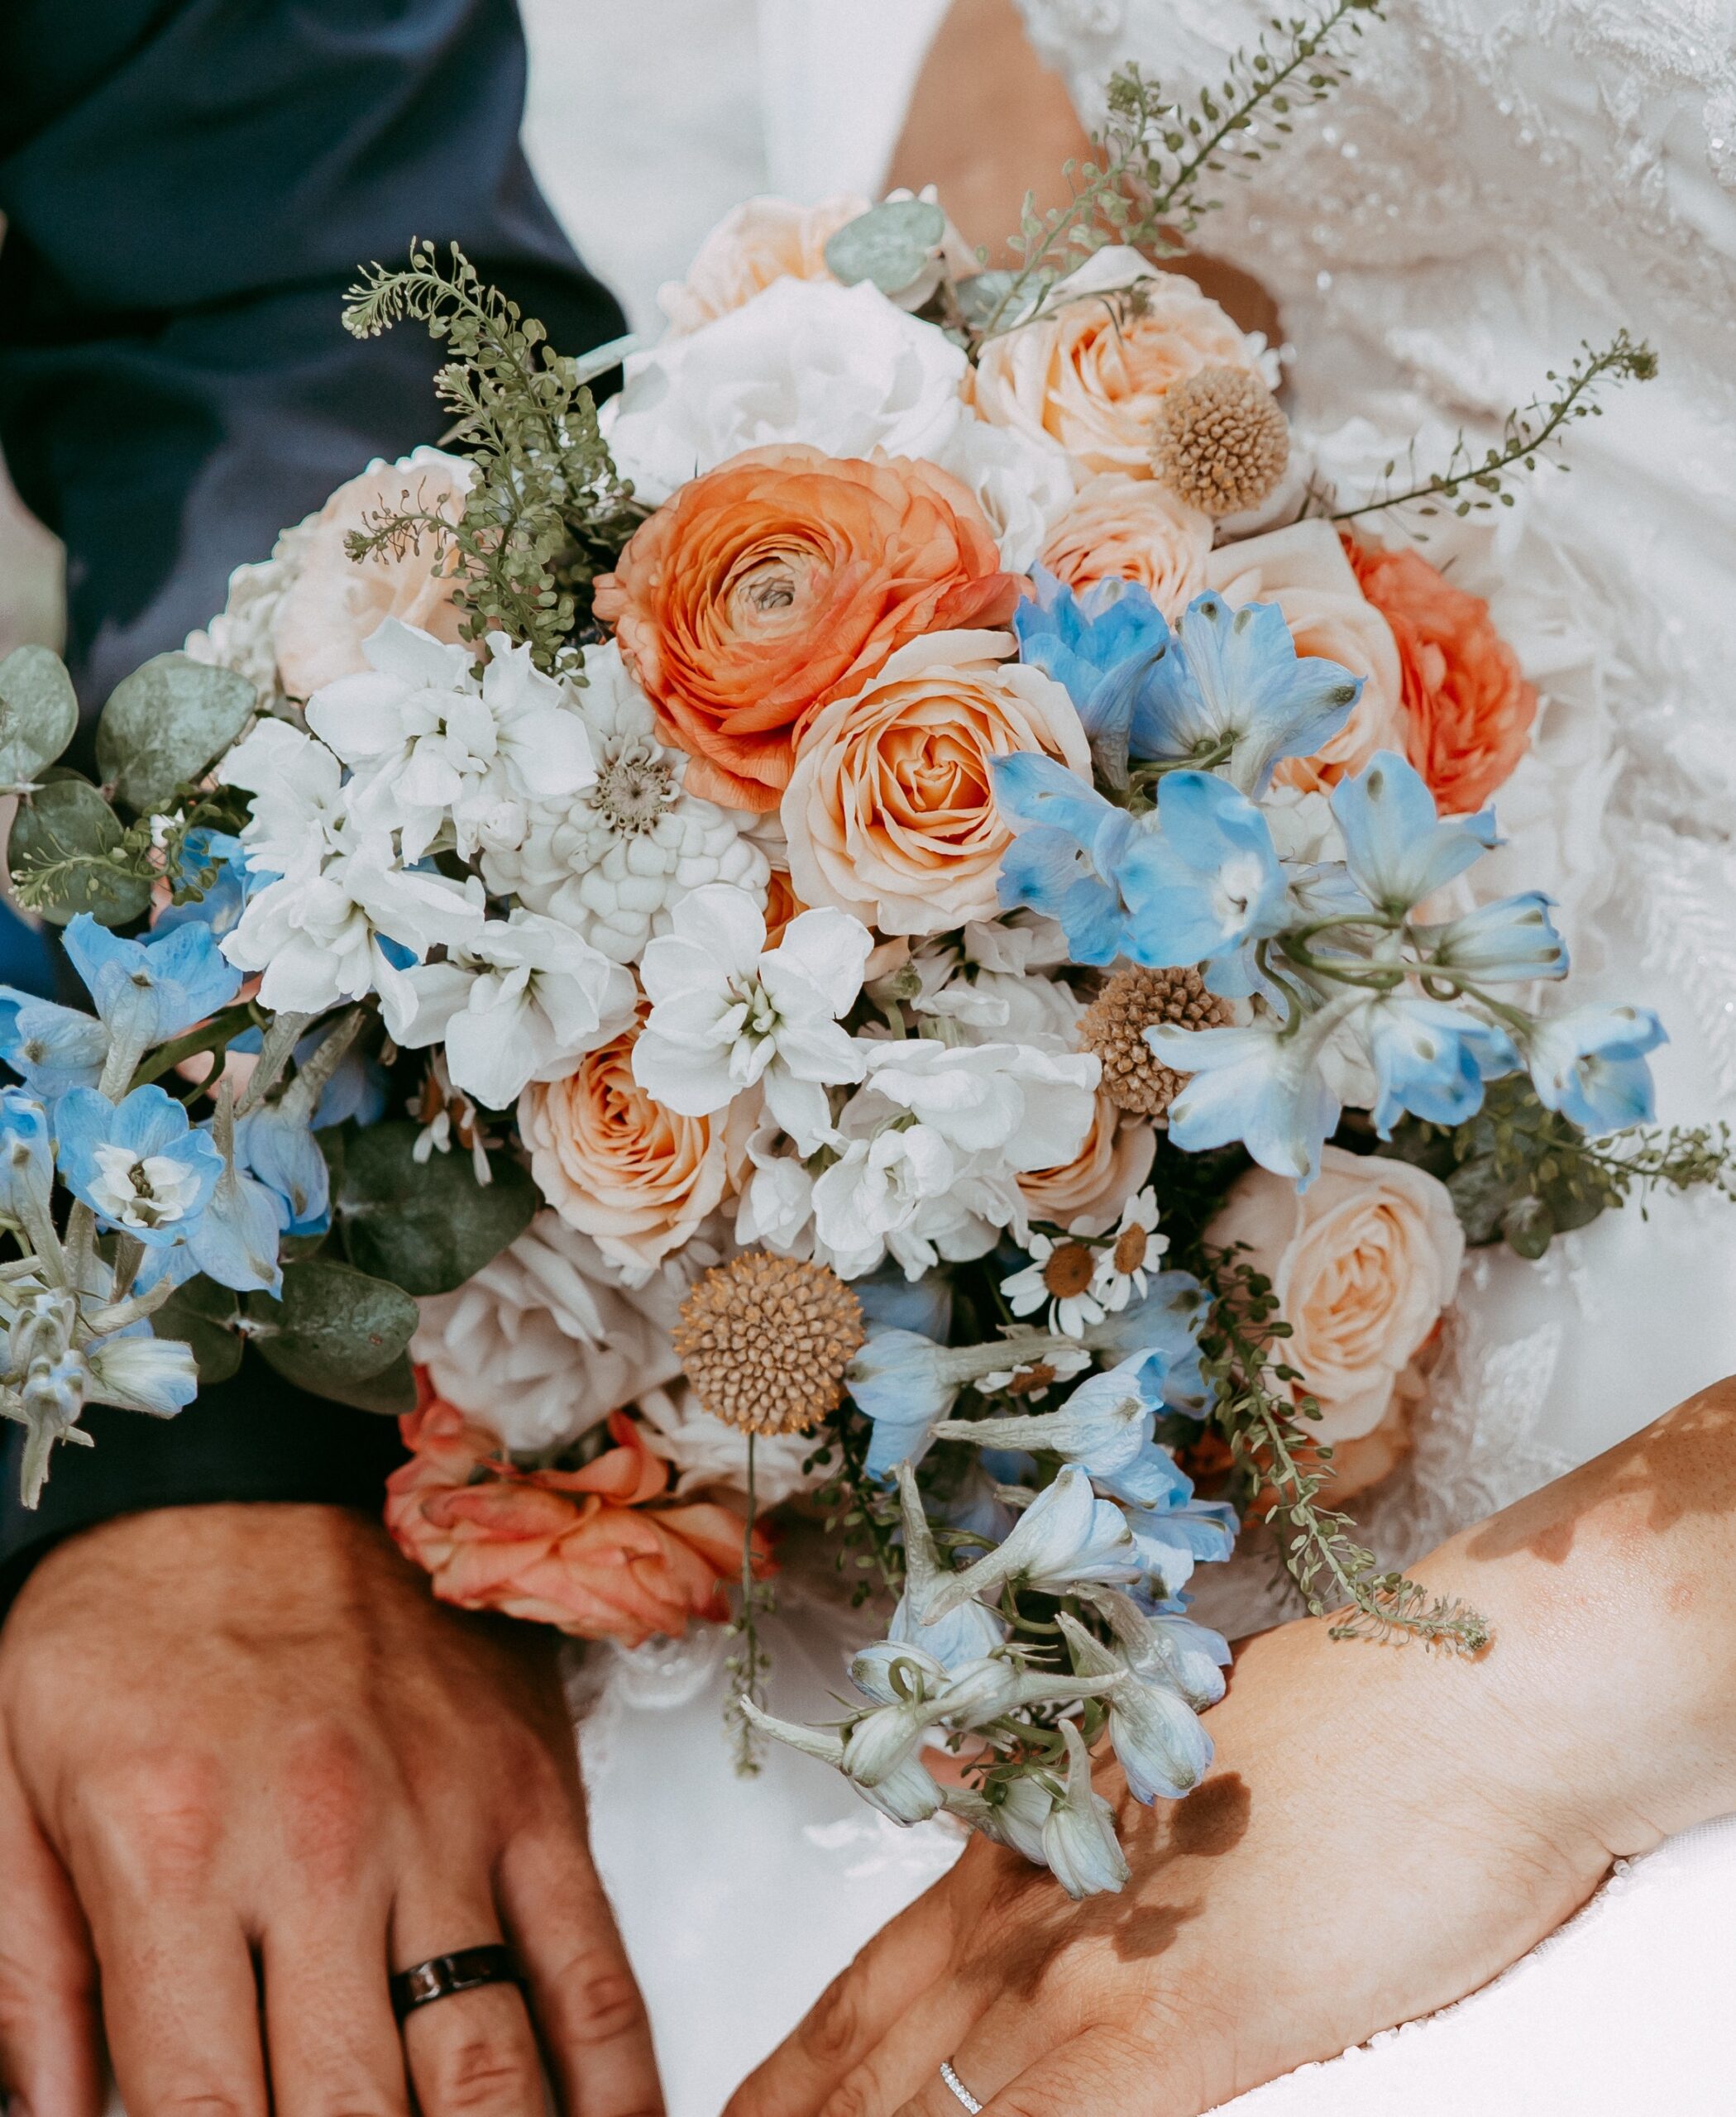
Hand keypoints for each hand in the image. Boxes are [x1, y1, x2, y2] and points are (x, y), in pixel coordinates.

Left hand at [0, 1502, 660, 2116]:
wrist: (261, 1475)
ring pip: (490, 2072)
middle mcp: (324, 1852)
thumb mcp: (0, 1780)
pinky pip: (593, 1969)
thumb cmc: (127, 1628)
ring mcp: (446, 1827)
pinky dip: (615, 2084)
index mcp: (174, 1857)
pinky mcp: (530, 1799)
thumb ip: (18, 1975)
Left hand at [730, 1381, 1735, 2116]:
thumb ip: (1098, 1842)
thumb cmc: (1362, 1730)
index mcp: (1028, 1845)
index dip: (793, 2069)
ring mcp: (1084, 1971)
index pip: (867, 1988)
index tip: (741, 2109)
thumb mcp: (1191, 1777)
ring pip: (908, 2092)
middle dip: (785, 2114)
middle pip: (857, 2051)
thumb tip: (1037, 1870)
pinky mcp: (1164, 2031)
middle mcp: (1025, 1905)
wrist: (1469, 1695)